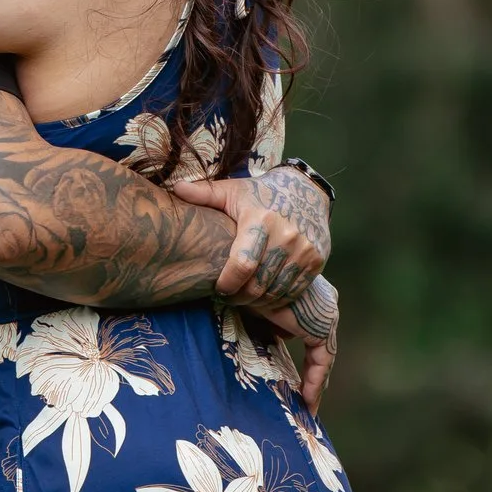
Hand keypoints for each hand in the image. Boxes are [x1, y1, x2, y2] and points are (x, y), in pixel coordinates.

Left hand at [172, 170, 330, 307]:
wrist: (305, 190)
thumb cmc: (260, 194)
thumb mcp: (232, 191)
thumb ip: (203, 194)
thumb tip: (175, 189)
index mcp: (261, 220)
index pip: (242, 264)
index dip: (227, 284)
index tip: (218, 289)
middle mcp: (286, 236)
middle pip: (258, 284)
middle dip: (239, 297)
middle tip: (228, 297)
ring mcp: (304, 250)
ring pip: (276, 292)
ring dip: (257, 302)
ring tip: (244, 298)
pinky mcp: (317, 260)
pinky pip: (294, 291)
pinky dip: (278, 300)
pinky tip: (265, 296)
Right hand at [247, 276, 339, 413]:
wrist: (249, 272)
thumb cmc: (247, 286)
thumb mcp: (258, 309)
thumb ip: (268, 325)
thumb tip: (265, 347)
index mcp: (311, 298)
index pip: (313, 337)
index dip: (307, 361)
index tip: (298, 384)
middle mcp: (325, 305)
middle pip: (322, 348)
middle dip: (313, 376)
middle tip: (304, 403)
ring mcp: (326, 315)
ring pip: (324, 357)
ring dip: (315, 383)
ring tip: (304, 408)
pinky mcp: (322, 326)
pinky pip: (323, 360)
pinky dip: (315, 381)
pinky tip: (306, 401)